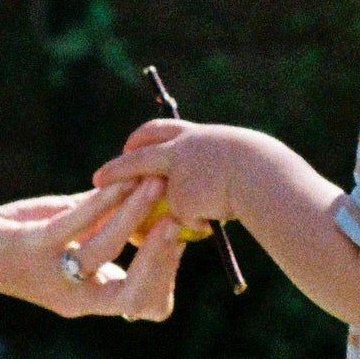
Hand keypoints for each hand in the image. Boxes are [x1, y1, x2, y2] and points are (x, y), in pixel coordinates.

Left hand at [0, 182, 190, 326]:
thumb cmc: (24, 241)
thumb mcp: (74, 237)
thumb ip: (111, 224)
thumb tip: (156, 200)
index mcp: (91, 298)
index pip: (147, 304)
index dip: (169, 275)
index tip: (179, 235)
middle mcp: (75, 297)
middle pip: (135, 294)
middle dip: (162, 256)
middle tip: (179, 217)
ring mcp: (52, 275)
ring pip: (106, 251)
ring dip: (134, 214)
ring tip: (155, 183)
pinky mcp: (30, 247)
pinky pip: (75, 224)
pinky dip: (102, 201)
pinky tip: (120, 180)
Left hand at [94, 115, 253, 230]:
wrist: (262, 175)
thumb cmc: (259, 167)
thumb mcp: (234, 155)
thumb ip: (211, 163)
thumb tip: (208, 180)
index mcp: (194, 136)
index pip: (159, 130)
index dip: (141, 138)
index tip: (129, 145)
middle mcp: (178, 151)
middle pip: (137, 158)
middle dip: (115, 169)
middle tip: (97, 178)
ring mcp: (175, 176)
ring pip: (153, 197)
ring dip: (141, 212)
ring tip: (134, 228)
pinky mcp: (177, 200)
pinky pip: (183, 220)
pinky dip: (195, 224)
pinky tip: (210, 222)